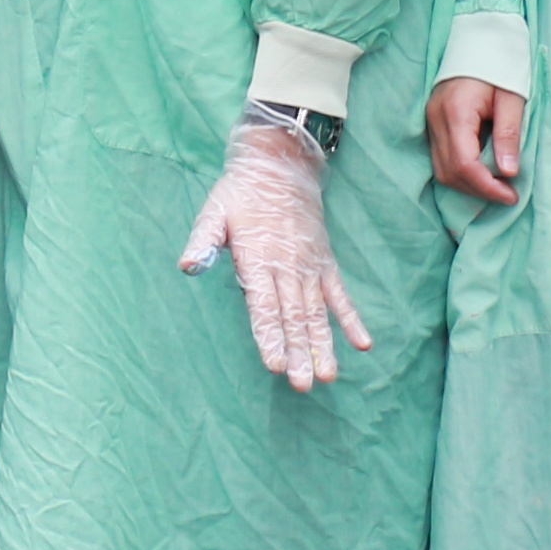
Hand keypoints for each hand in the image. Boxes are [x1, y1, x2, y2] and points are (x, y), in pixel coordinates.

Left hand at [181, 114, 370, 392]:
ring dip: (323, 344)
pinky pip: (340, 294)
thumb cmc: (239, 194)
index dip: (270, 337)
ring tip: (328, 376)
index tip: (276, 366)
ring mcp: (309, 267)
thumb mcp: (213, 213)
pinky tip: (363, 343)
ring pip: (317, 312)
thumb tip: (187, 267)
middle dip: (298, 352)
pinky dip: (351, 318)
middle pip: (293, 317)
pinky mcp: (325, 263)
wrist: (280, 165)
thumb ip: (202, 242)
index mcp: (257, 259)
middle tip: (304, 385)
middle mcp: (287, 267)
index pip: (264, 307)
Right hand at [427, 76, 525, 204]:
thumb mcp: (513, 98)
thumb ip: (509, 134)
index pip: (463, 164)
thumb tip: (509, 172)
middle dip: (478, 190)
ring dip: (469, 183)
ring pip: (441, 170)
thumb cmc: (499, 66)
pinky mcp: (433, 123)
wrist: (479, 41)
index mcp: (456, 111)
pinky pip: (441, 159)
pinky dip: (462, 172)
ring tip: (497, 185)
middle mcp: (436, 119)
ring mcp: (431, 121)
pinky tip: (483, 170)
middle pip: (449, 172)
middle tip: (508, 195)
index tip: (511, 195)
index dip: (487, 187)